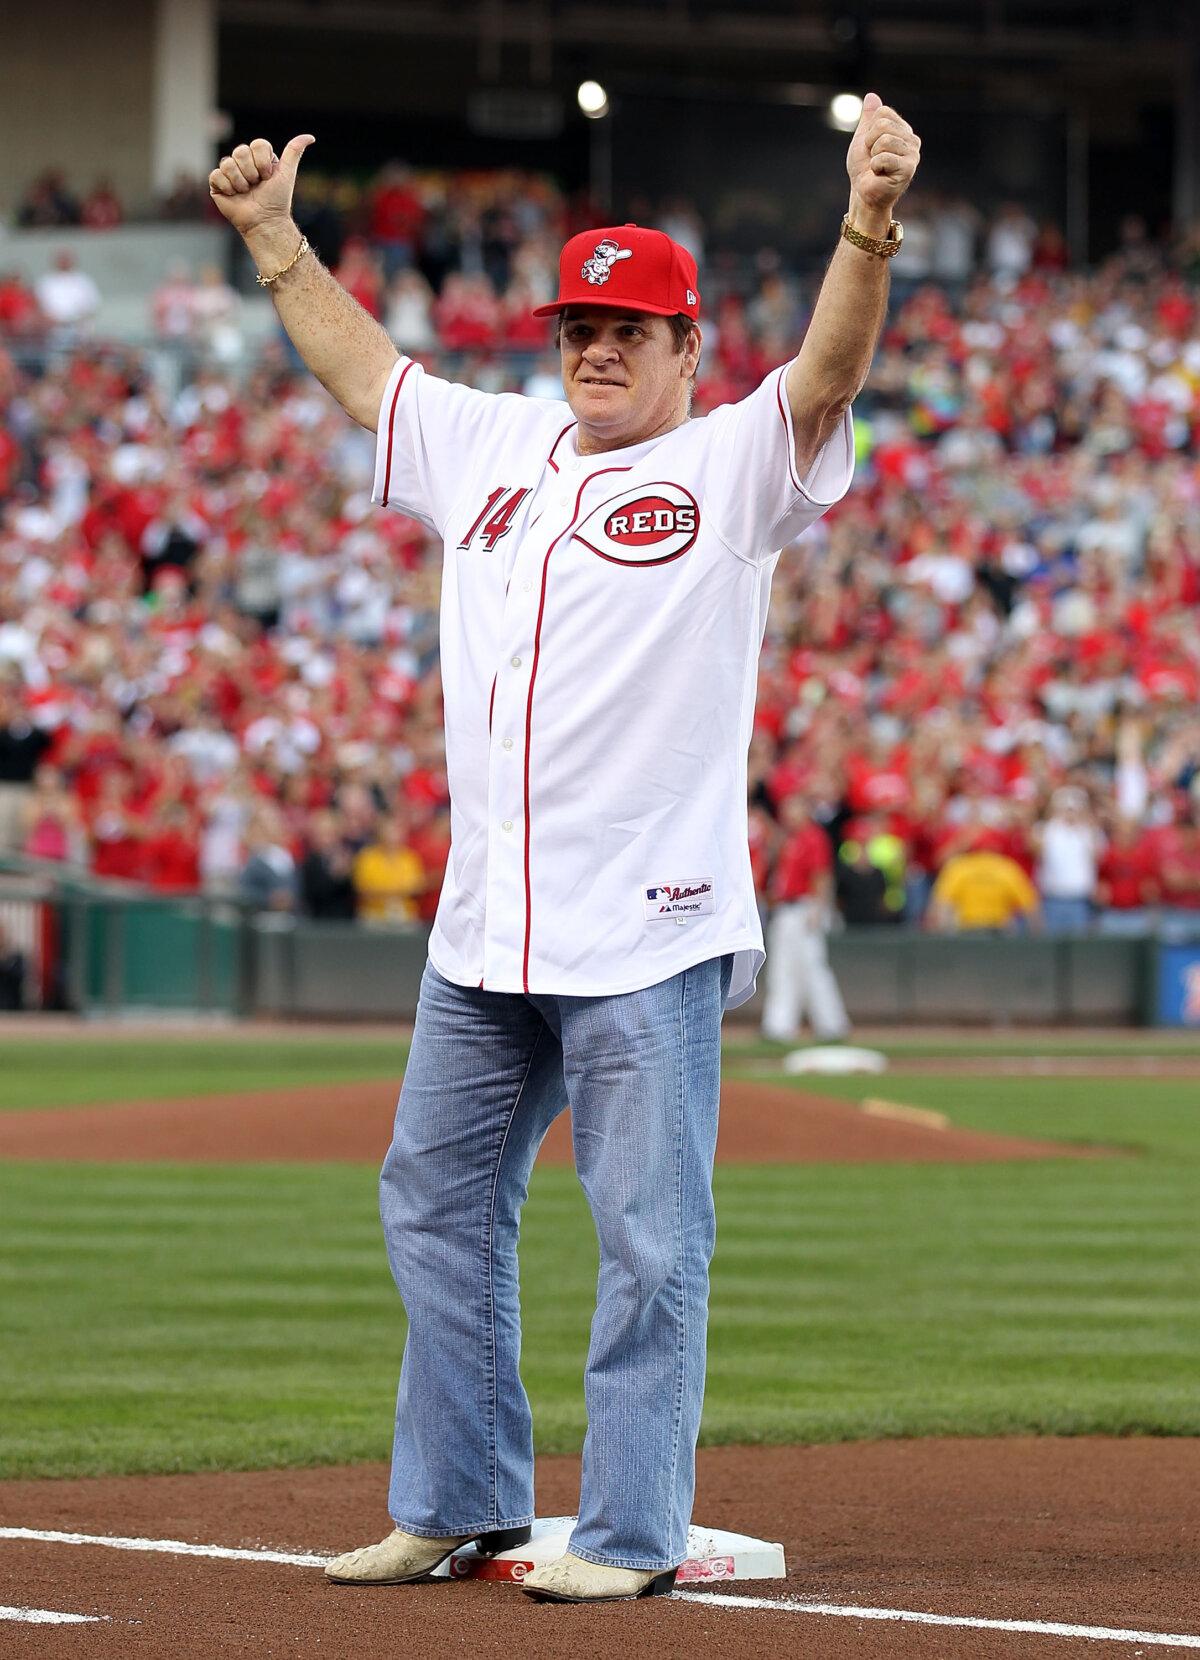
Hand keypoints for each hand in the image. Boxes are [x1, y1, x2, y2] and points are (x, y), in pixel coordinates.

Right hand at [208, 135, 314, 237]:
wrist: (264, 222)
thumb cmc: (277, 200)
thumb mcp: (287, 173)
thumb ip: (294, 152)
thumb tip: (310, 137)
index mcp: (258, 157)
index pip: (257, 144)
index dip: (263, 162)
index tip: (268, 177)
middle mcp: (243, 162)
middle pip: (240, 151)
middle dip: (251, 172)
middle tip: (256, 185)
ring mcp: (229, 172)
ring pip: (228, 163)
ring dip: (240, 181)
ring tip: (246, 192)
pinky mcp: (217, 183)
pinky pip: (216, 175)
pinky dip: (228, 187)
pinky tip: (234, 195)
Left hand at [846, 93, 919, 228]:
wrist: (863, 194)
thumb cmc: (863, 169)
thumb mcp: (863, 138)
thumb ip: (868, 118)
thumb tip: (871, 96)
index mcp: (902, 130)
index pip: (883, 113)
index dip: (869, 130)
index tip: (870, 146)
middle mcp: (912, 139)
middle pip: (882, 125)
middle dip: (869, 143)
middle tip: (873, 159)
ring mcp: (913, 154)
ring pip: (884, 140)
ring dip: (873, 156)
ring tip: (878, 167)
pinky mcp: (909, 168)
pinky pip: (884, 157)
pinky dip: (875, 167)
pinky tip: (881, 175)